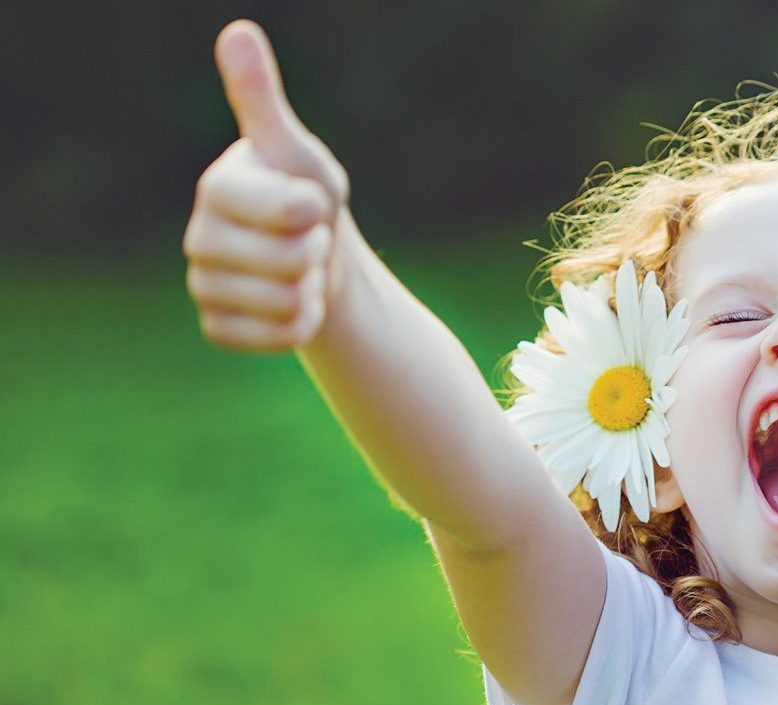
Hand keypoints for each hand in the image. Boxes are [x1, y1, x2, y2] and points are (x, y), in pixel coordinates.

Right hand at [182, 19, 351, 351]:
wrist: (315, 261)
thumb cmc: (307, 196)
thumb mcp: (296, 150)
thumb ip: (262, 100)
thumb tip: (236, 32)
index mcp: (217, 187)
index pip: (284, 209)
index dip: (314, 211)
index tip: (313, 203)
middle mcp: (198, 235)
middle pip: (286, 261)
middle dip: (317, 252)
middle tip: (308, 238)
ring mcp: (203, 283)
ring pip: (280, 301)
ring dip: (310, 289)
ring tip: (300, 269)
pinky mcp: (216, 325)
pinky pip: (271, 337)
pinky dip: (297, 325)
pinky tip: (292, 304)